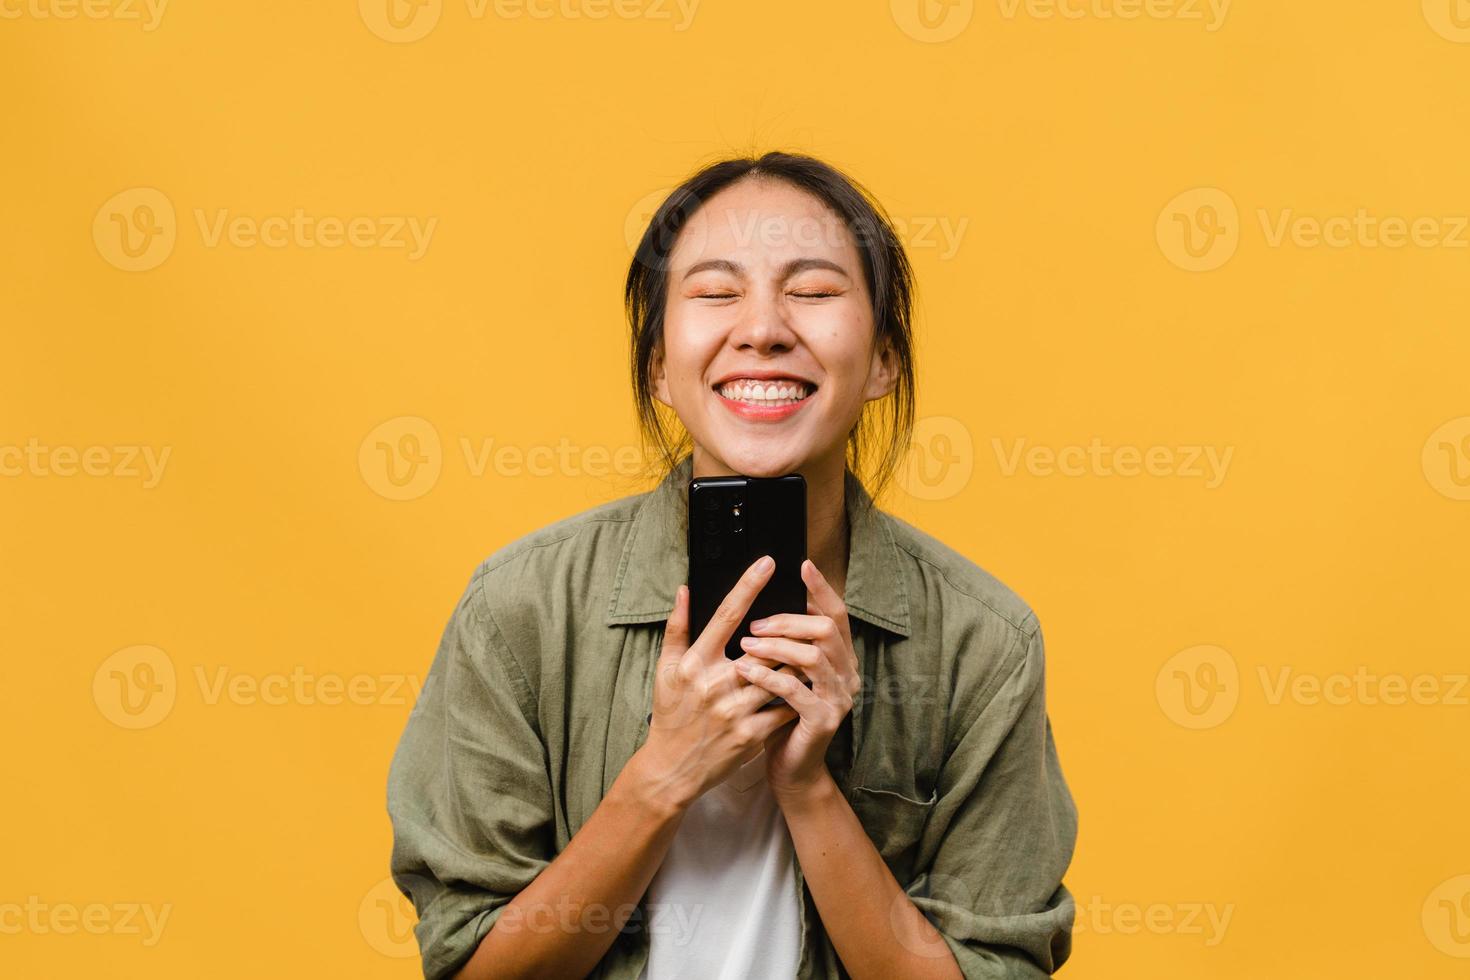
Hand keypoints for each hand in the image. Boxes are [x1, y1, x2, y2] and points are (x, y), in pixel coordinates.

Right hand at [637, 556, 801, 811]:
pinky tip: (807, 685)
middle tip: (807, 612)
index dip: (748, 586)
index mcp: (696, 662)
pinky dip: (798, 695)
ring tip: (813, 647)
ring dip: (799, 661)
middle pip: (765, 646)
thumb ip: (678, 627)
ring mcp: (736, 711)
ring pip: (782, 676)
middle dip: (788, 631)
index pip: (726, 615)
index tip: (768, 563)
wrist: (672, 768)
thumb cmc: (671, 713)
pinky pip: (785, 708)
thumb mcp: (667, 669)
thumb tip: (686, 590)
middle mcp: (717, 684)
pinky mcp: (752, 736)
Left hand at [731, 559, 860, 801]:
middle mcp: (848, 674)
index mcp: (841, 658)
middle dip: (788, 620)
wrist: (791, 767)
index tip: (801, 565)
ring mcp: (839, 698)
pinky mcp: (823, 720)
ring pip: (812, 656)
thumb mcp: (784, 672)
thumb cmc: (781, 715)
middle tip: (755, 623)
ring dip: (776, 645)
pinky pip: (795, 690)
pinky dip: (768, 676)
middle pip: (825, 629)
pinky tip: (745, 670)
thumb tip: (767, 600)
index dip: (820, 588)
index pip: (836, 614)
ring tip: (746, 643)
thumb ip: (785, 641)